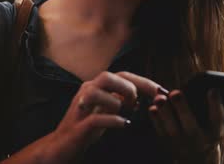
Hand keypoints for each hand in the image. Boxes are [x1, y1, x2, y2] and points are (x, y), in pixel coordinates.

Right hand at [4, 71, 161, 163]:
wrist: (61, 147)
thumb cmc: (86, 128)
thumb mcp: (106, 110)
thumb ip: (121, 100)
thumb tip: (143, 97)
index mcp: (96, 86)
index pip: (122, 75)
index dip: (144, 81)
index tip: (162, 91)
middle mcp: (87, 91)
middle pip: (109, 76)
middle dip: (131, 87)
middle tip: (144, 102)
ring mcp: (80, 106)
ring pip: (98, 90)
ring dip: (117, 100)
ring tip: (127, 112)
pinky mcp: (78, 125)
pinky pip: (96, 118)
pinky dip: (113, 120)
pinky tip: (125, 124)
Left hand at [148, 89, 223, 163]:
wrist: (197, 157)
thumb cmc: (212, 131)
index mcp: (215, 132)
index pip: (217, 118)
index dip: (215, 104)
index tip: (212, 89)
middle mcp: (199, 139)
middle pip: (191, 125)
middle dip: (183, 109)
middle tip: (176, 92)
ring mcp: (182, 144)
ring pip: (172, 130)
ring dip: (165, 113)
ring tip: (160, 98)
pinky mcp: (168, 145)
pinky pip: (160, 132)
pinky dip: (155, 120)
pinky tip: (152, 107)